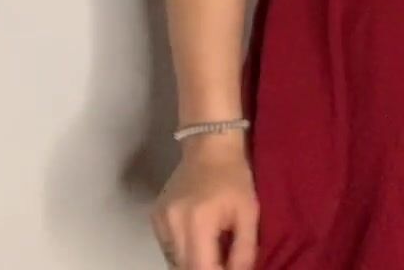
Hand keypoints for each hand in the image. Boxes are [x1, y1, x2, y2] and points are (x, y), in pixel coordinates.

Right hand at [152, 136, 257, 269]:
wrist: (209, 146)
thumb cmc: (234, 178)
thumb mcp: (249, 214)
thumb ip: (244, 251)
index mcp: (198, 222)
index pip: (201, 269)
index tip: (228, 267)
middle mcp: (173, 224)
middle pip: (184, 268)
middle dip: (206, 268)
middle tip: (222, 261)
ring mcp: (160, 221)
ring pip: (174, 261)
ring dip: (193, 262)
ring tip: (212, 250)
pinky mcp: (155, 217)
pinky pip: (168, 248)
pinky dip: (183, 252)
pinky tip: (198, 239)